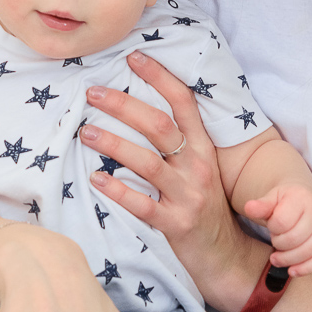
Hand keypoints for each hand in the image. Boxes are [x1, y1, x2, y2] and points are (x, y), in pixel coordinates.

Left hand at [79, 50, 268, 311]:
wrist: (225, 254)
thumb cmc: (205, 204)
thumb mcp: (201, 166)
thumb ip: (180, 141)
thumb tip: (141, 108)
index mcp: (204, 147)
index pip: (184, 103)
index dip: (161, 77)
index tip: (134, 57)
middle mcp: (197, 167)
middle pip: (159, 126)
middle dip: (124, 106)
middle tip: (93, 92)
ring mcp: (187, 196)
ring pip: (147, 162)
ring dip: (114, 144)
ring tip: (86, 132)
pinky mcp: (175, 224)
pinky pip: (142, 204)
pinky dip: (117, 191)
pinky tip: (95, 180)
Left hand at [244, 184, 311, 275]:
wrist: (304, 201)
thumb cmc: (284, 203)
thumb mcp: (271, 199)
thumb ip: (260, 206)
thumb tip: (249, 208)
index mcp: (301, 197)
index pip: (282, 222)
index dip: (272, 229)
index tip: (272, 226)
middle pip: (293, 239)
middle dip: (278, 243)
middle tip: (275, 240)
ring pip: (305, 252)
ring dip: (287, 259)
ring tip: (277, 257)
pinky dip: (304, 269)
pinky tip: (291, 271)